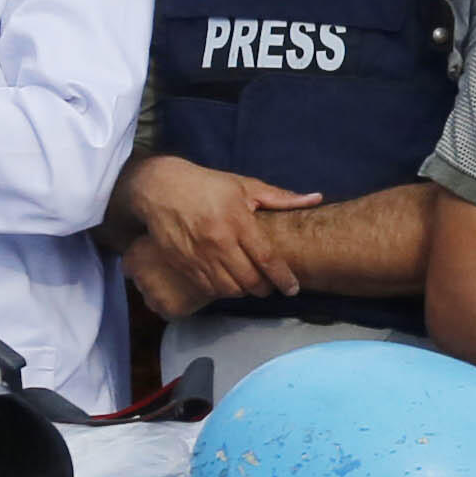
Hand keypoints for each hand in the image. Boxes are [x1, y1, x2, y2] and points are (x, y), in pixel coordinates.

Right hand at [114, 154, 310, 319]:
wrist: (160, 188)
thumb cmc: (206, 185)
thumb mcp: (244, 186)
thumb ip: (281, 197)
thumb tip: (315, 198)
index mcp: (237, 221)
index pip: (266, 259)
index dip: (283, 278)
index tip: (293, 289)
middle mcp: (219, 242)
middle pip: (249, 280)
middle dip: (264, 288)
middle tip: (270, 285)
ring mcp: (199, 256)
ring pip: (229, 289)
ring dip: (243, 290)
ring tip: (248, 281)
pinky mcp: (184, 264)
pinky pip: (208, 289)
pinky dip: (222, 290)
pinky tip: (227, 280)